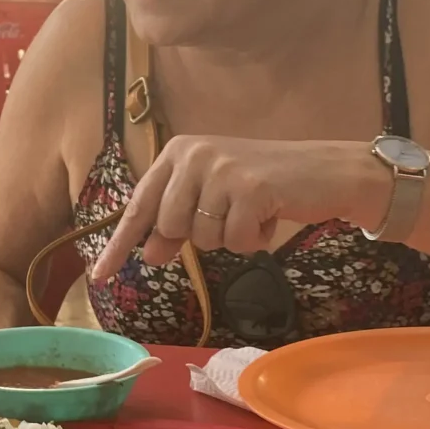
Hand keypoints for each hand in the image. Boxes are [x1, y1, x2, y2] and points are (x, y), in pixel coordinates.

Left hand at [87, 136, 389, 285]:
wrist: (329, 172)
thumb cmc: (267, 187)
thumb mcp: (215, 200)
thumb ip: (179, 222)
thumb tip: (149, 254)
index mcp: (178, 152)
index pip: (140, 206)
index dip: (120, 245)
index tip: (100, 276)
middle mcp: (193, 153)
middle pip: (170, 227)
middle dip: (200, 236)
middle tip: (231, 216)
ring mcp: (221, 169)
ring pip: (203, 237)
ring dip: (231, 237)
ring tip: (254, 211)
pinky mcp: (250, 188)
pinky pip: (236, 241)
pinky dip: (255, 239)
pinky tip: (271, 215)